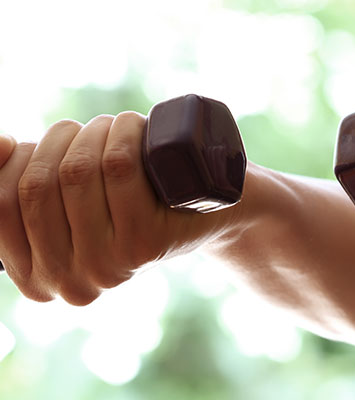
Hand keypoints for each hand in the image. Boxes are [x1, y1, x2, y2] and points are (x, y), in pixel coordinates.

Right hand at [0, 113, 232, 304]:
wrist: (207, 213)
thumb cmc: (131, 200)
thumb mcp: (71, 201)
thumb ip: (25, 186)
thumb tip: (0, 145)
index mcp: (39, 280)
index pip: (0, 206)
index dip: (11, 161)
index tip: (33, 142)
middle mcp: (71, 282)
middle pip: (38, 185)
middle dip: (58, 140)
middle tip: (87, 129)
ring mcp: (110, 266)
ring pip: (77, 171)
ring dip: (93, 130)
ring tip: (114, 126)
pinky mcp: (147, 243)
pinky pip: (118, 167)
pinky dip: (122, 132)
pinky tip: (134, 126)